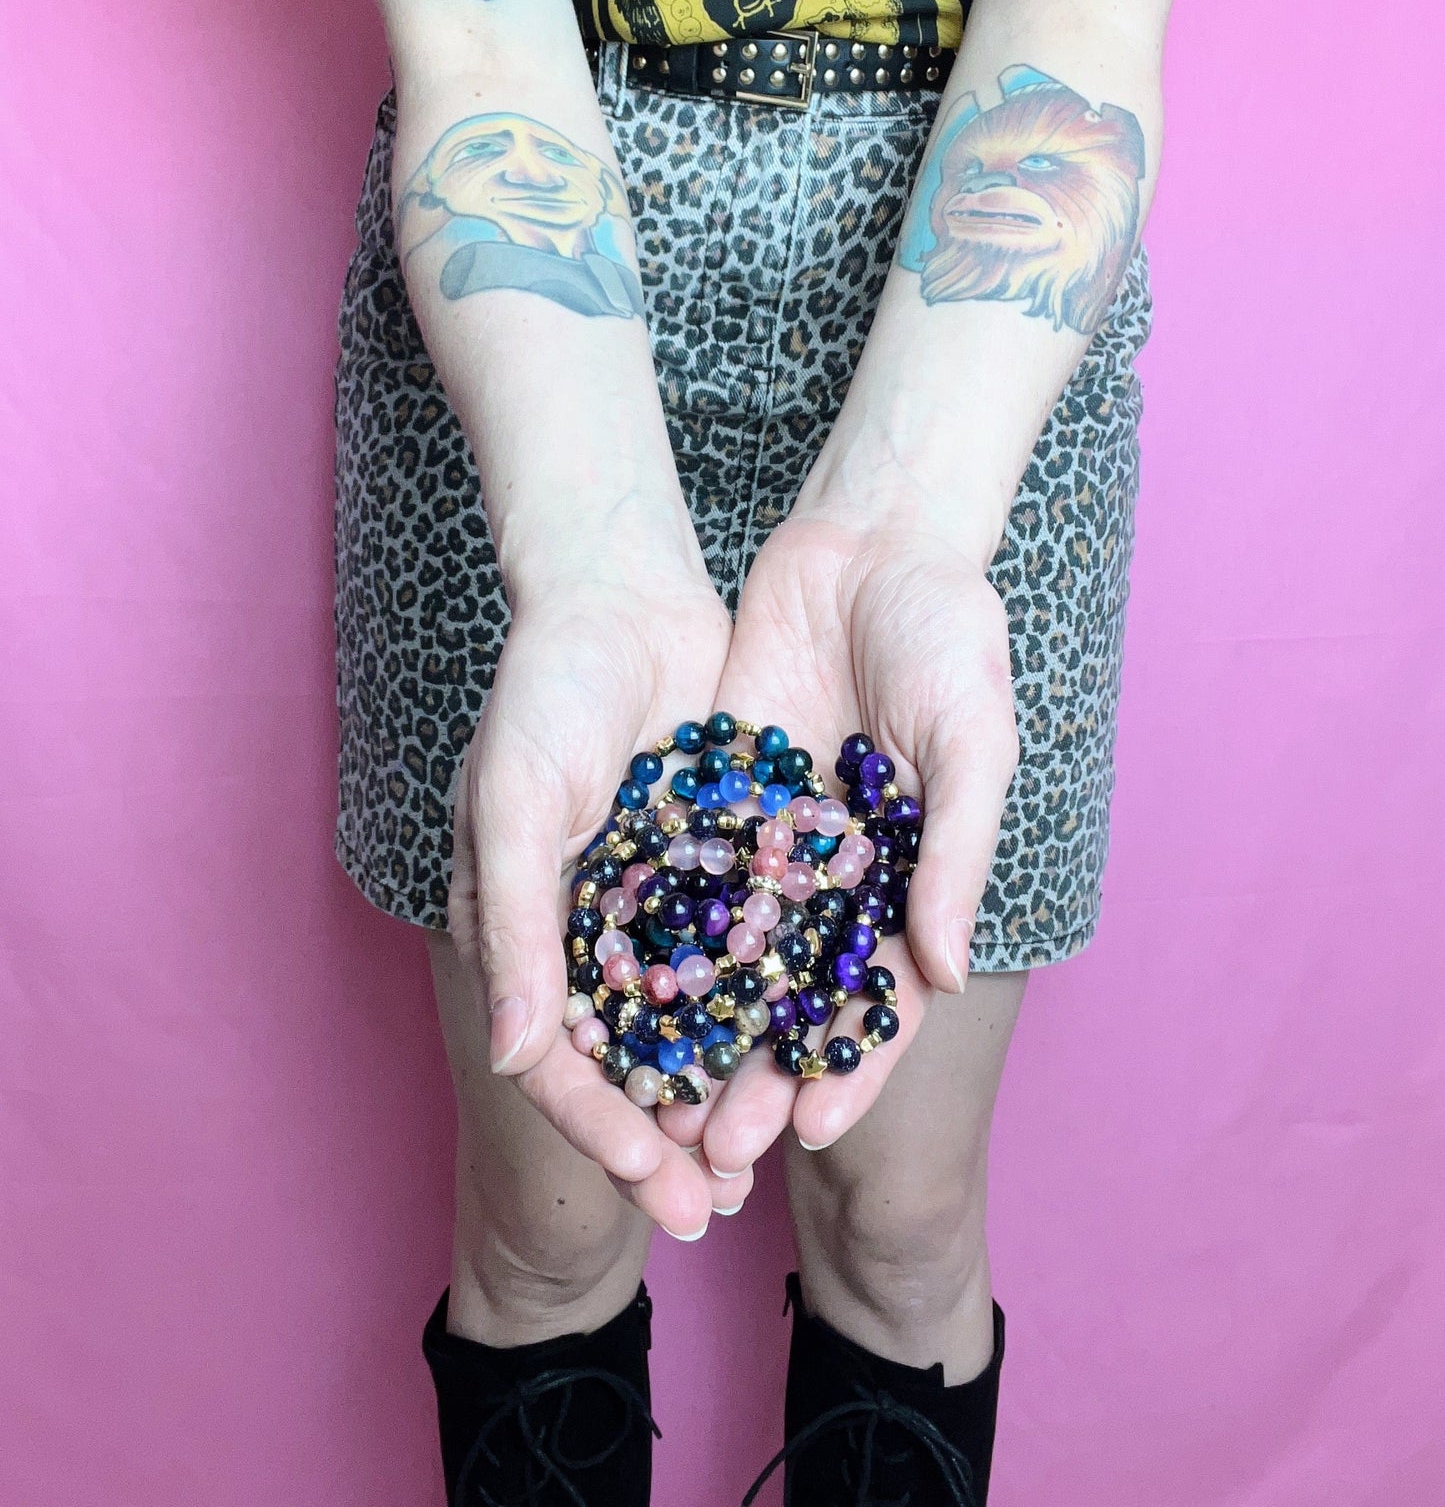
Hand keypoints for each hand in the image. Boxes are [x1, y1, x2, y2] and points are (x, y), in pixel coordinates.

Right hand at [448, 544, 746, 1237]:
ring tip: (778, 1152)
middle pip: (635, 1055)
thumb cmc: (544, 691)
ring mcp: (660, 893)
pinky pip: (750, 940)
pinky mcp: (720, 855)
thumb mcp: (517, 802)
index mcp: (527, 927)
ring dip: (732, 1083)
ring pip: (699, 1014)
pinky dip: (775, 995)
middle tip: (721, 1209)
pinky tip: (816, 1047)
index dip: (602, 1127)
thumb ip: (518, 926)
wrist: (620, 588)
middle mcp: (592, 924)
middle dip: (673, 1134)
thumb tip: (521, 1057)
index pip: (561, 1056)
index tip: (658, 1182)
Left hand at [665, 514, 1017, 1175]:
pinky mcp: (717, 789)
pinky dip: (653, 928)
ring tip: (657, 1097)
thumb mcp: (971, 744)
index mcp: (910, 877)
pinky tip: (609, 987)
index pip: (881, 996)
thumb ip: (956, 855)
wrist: (875, 541)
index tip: (811, 1127)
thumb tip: (947, 971)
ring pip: (729, 948)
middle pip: (794, 993)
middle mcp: (837, 873)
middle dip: (758, 1069)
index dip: (850, 1063)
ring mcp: (772, 835)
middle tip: (716, 1144)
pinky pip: (682, 869)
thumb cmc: (950, 639)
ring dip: (699, 1024)